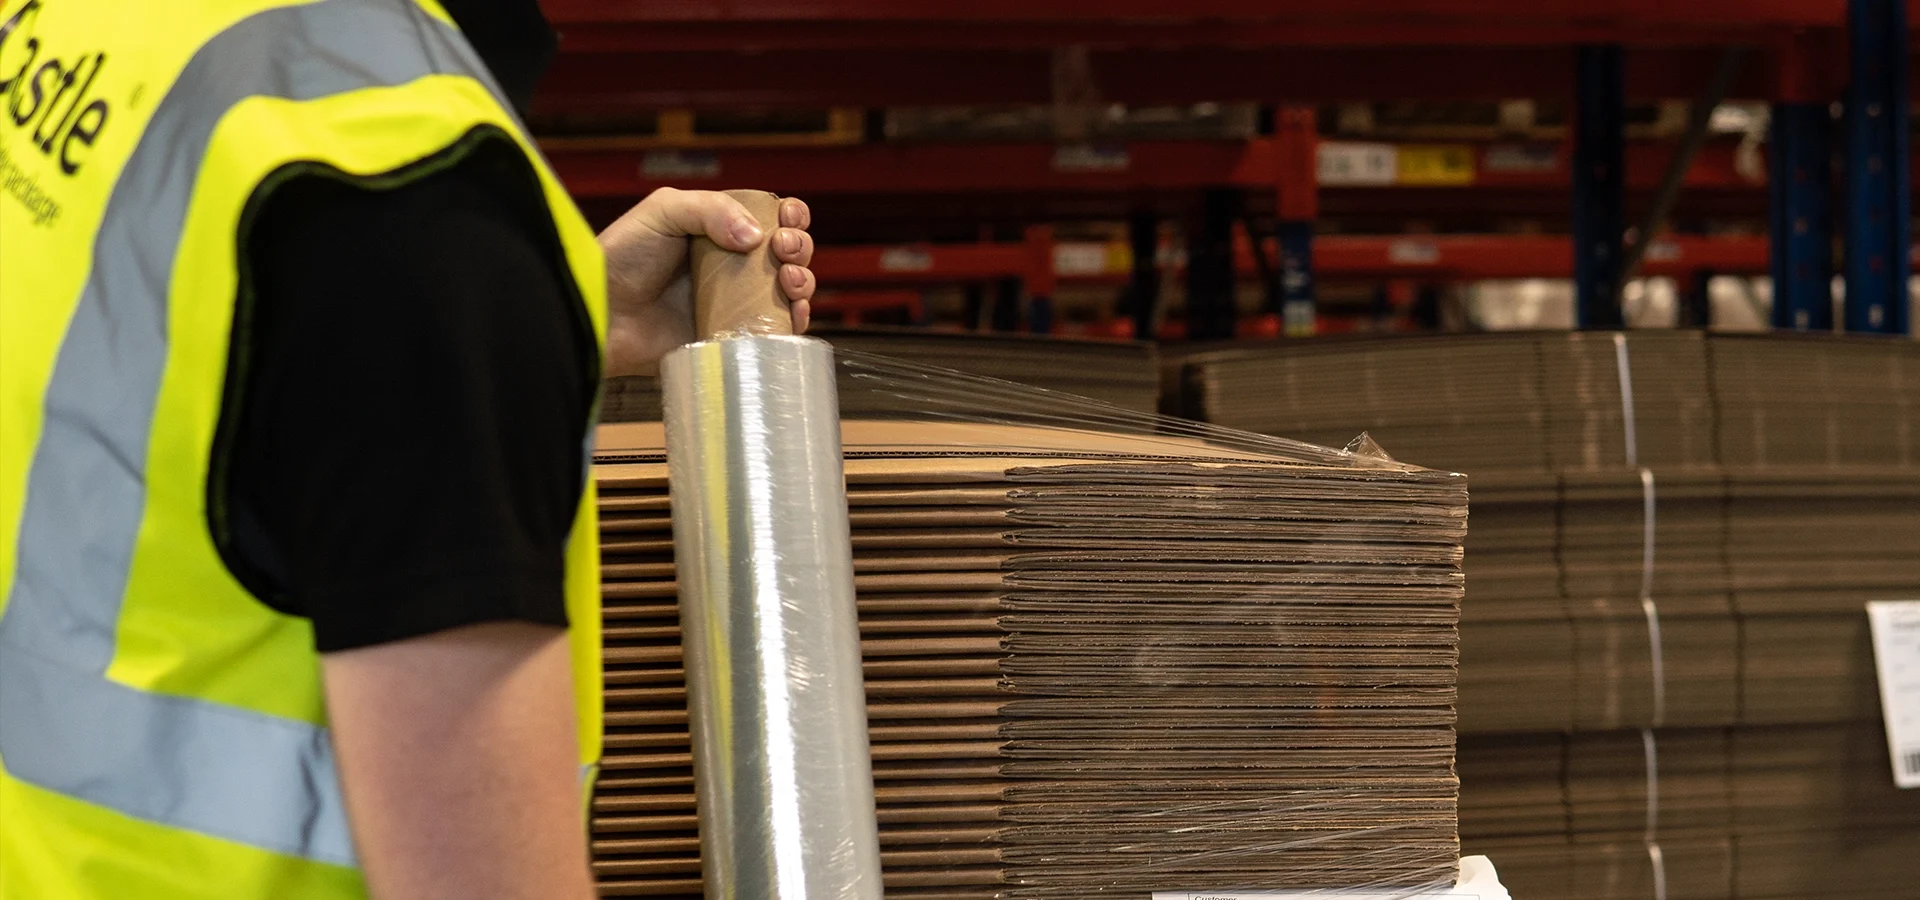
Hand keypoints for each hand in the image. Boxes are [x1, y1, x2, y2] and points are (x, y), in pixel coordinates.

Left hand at [597, 188, 814, 377]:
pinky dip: (795, 321)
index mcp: (720, 228)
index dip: (790, 217)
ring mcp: (735, 302)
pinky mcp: (732, 336)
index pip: (770, 217)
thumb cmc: (624, 257)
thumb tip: (758, 236)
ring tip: (788, 280)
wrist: (604, 313)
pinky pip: (775, 330)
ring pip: (790, 290)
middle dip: (799, 247)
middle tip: (781, 251)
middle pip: (788, 252)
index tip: (787, 222)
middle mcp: (733, 264)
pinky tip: (792, 313)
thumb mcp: (663, 211)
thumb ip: (711, 209)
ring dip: (803, 281)